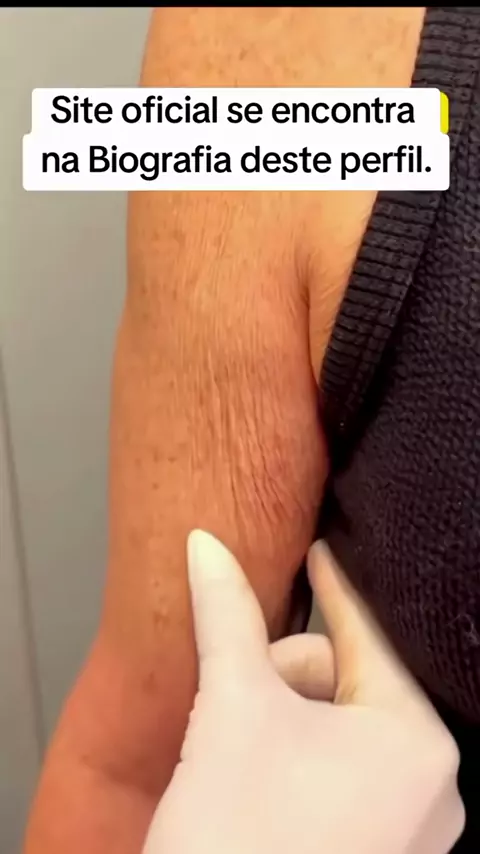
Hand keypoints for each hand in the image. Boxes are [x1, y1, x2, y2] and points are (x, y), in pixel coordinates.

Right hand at [142, 531, 464, 853]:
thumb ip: (227, 618)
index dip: (335, 588)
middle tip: (240, 703)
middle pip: (348, 684)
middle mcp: (430, 789)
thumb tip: (206, 547)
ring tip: (240, 752)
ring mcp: (407, 830)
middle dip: (287, 678)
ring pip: (340, 728)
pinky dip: (296, 754)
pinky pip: (342, 771)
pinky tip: (256, 773)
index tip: (319, 550)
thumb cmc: (233, 843)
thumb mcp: (230, 710)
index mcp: (416, 745)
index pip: (370, 637)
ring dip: (284, 719)